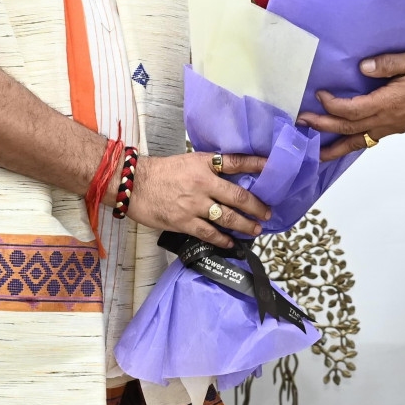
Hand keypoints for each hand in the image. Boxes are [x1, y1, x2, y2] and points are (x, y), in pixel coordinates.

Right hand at [128, 152, 270, 249]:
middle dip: (256, 206)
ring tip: (255, 229)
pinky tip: (231, 243)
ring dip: (245, 225)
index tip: (271, 167)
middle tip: (267, 213)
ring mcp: (194, 205)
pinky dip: (223, 240)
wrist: (133, 184)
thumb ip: (208, 168)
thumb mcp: (188, 161)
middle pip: (238, 196)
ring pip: (228, 218)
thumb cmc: (161, 171)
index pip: (236, 162)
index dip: (256, 164)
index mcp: (204, 164)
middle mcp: (203, 183)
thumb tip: (230, 177)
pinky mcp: (184, 222)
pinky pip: (209, 233)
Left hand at [298, 51, 404, 160]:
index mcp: (389, 103)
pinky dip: (350, 146)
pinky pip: (367, 141)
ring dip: (333, 146)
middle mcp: (386, 120)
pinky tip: (341, 146)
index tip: (320, 94)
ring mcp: (390, 128)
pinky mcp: (394, 129)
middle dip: (323, 126)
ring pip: (356, 142)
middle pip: (348, 129)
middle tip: (301, 122)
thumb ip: (388, 64)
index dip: (332, 105)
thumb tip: (363, 68)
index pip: (352, 110)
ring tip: (313, 151)